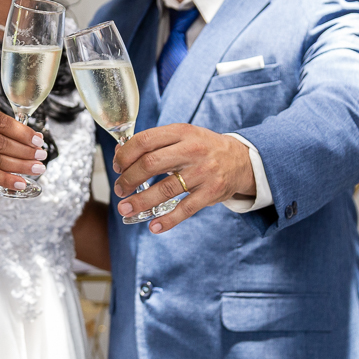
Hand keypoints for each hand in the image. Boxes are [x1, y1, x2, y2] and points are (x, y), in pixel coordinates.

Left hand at [112, 124, 255, 233]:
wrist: (242, 160)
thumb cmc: (204, 148)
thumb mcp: (183, 136)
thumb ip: (156, 143)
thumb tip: (121, 156)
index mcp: (182, 132)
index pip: (145, 141)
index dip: (125, 155)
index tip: (117, 167)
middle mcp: (192, 150)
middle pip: (151, 164)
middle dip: (129, 179)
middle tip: (119, 190)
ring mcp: (203, 172)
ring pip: (165, 189)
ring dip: (141, 202)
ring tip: (126, 209)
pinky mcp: (212, 192)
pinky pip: (186, 209)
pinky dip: (167, 220)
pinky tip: (154, 227)